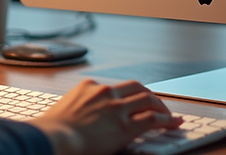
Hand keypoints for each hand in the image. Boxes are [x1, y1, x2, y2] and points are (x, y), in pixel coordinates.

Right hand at [31, 79, 181, 154]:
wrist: (53, 138)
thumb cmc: (51, 131)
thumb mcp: (63, 110)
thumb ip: (77, 108)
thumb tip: (80, 119)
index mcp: (89, 87)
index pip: (114, 87)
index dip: (127, 94)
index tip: (132, 100)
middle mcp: (106, 92)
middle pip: (136, 87)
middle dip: (148, 95)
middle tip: (155, 104)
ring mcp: (117, 108)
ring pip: (148, 100)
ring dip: (160, 106)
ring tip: (168, 115)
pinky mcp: (125, 126)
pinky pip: (153, 119)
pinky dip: (167, 120)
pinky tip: (174, 122)